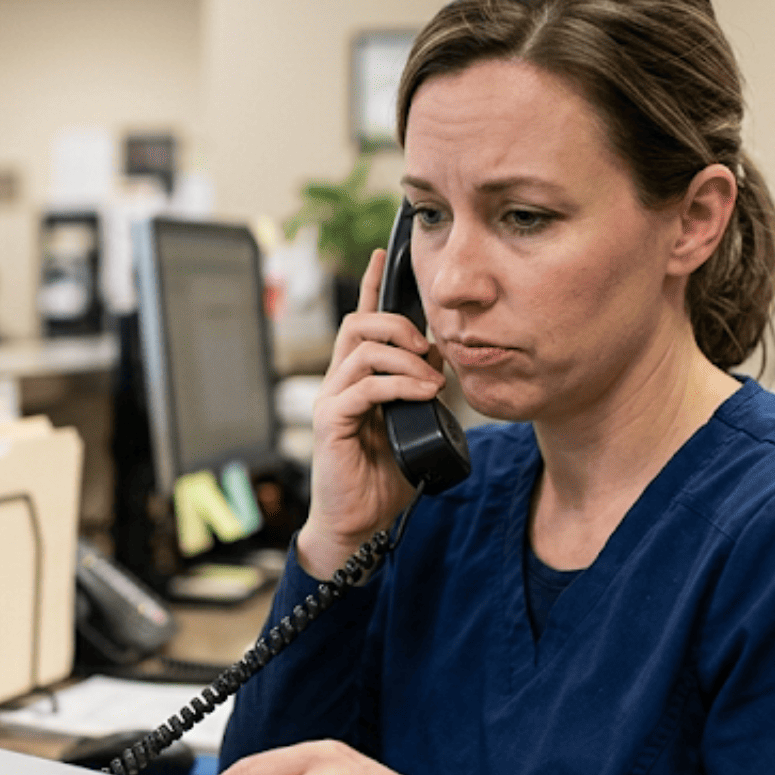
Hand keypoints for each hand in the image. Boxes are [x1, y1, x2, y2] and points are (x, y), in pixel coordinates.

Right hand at [297, 248, 445, 578]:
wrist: (360, 523)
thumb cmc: (384, 478)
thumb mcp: (414, 427)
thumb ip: (421, 396)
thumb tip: (441, 370)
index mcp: (358, 379)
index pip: (361, 320)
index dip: (371, 284)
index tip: (383, 252)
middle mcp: (339, 382)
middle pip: (359, 323)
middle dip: (398, 324)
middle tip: (427, 348)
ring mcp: (332, 400)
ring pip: (363, 349)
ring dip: (405, 357)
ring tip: (431, 381)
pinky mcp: (332, 422)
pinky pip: (364, 387)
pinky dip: (398, 385)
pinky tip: (421, 395)